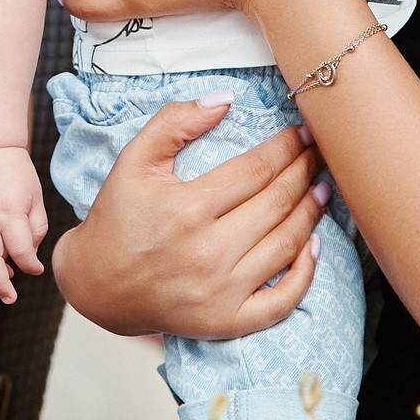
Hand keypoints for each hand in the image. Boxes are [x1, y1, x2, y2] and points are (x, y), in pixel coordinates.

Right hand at [50, 98, 326, 341]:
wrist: (96, 286)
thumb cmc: (117, 218)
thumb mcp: (133, 160)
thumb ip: (174, 122)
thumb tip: (225, 98)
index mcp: (187, 209)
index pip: (256, 169)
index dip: (286, 147)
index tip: (303, 131)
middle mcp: (208, 252)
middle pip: (277, 202)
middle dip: (305, 170)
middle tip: (321, 151)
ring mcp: (220, 291)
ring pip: (286, 244)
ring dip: (312, 212)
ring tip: (323, 186)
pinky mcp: (227, 321)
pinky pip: (282, 300)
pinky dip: (305, 273)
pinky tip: (314, 246)